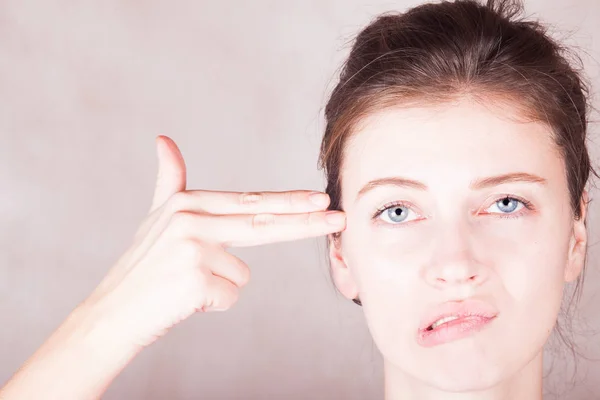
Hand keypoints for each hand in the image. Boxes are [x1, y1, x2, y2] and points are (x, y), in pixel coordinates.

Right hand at [82, 135, 346, 347]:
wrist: (111, 312)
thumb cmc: (142, 267)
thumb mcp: (156, 220)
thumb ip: (169, 182)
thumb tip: (164, 140)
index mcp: (187, 204)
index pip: (249, 202)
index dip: (288, 202)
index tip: (320, 198)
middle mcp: (191, 220)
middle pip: (262, 222)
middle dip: (304, 222)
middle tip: (338, 217)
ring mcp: (193, 249)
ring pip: (241, 273)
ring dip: (221, 286)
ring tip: (187, 286)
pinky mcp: (195, 279)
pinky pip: (230, 295)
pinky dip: (213, 303)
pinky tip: (186, 300)